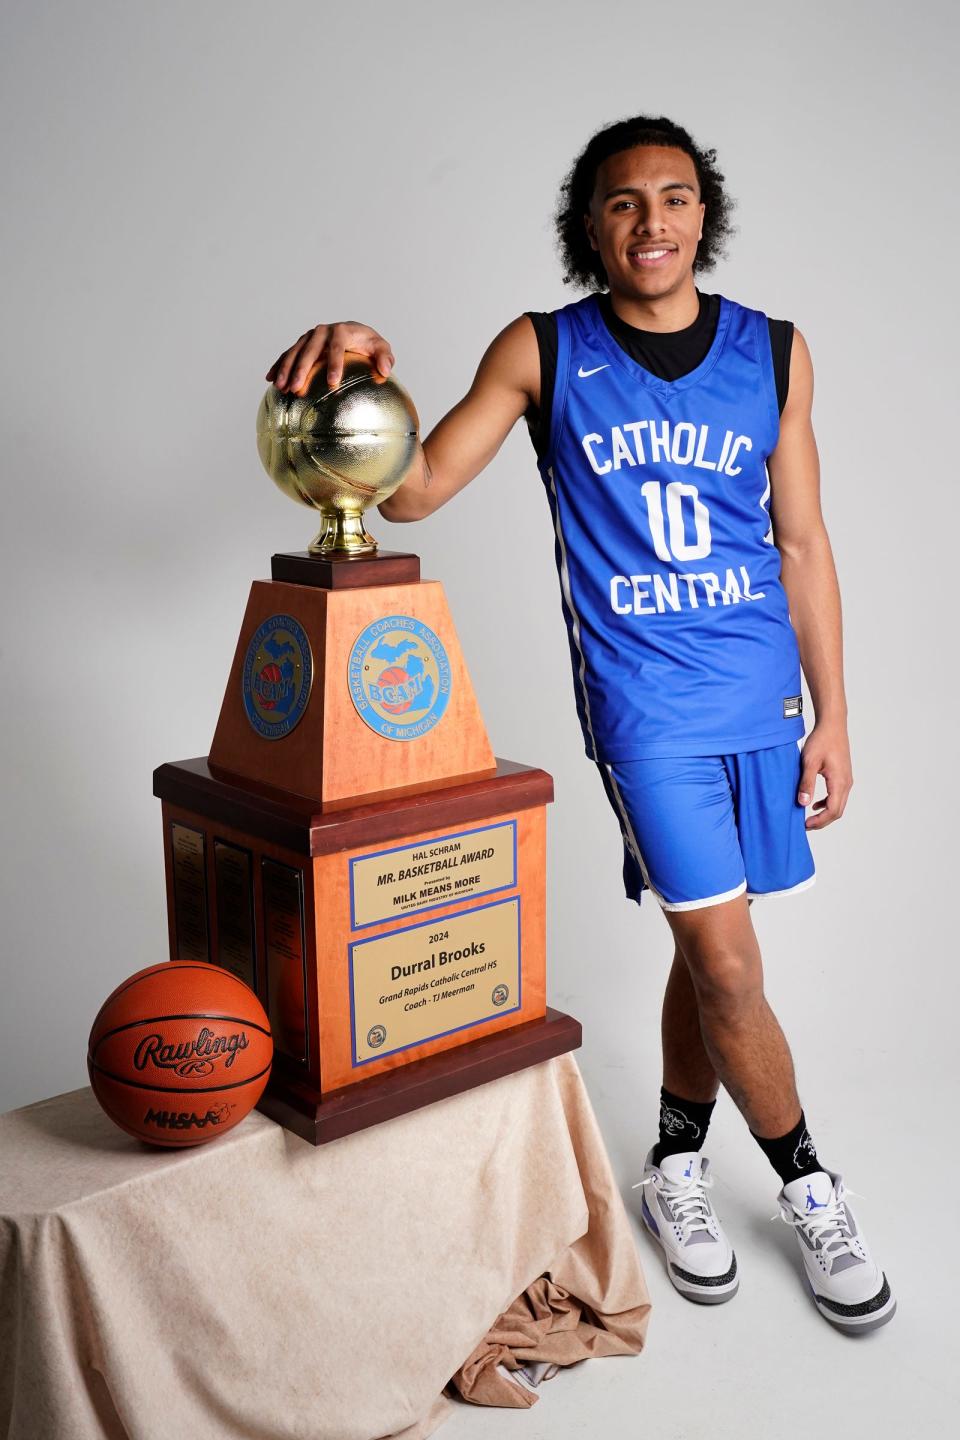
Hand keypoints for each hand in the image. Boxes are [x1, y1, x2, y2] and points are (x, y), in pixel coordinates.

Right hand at [265, 322, 394, 394]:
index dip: (334, 364)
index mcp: (342, 331)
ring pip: (295, 352)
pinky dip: (279, 365)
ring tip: (281, 387)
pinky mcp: (302, 344)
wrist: (355, 334)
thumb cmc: (369, 345)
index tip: (333, 383)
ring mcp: (310, 337)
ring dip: (286, 369)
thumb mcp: (381, 348)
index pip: (337, 347)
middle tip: (297, 388)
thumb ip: (385, 357)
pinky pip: (287, 355)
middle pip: (310, 350)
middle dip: (302, 369)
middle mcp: (323, 331)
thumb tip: (385, 370)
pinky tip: (270, 379)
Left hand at [797, 719, 852, 829]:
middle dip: (822, 821)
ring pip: (838, 804)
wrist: (832, 725)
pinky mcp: (843, 776)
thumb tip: (803, 803)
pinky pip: (837, 796)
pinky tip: (815, 804)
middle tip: (805, 825)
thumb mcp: (809, 762)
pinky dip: (827, 804)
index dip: (819, 821)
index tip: (805, 825)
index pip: (833, 810)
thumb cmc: (821, 741)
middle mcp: (846, 783)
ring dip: (825, 814)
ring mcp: (846, 780)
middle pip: (837, 811)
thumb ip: (806, 783)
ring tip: (809, 818)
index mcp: (839, 782)